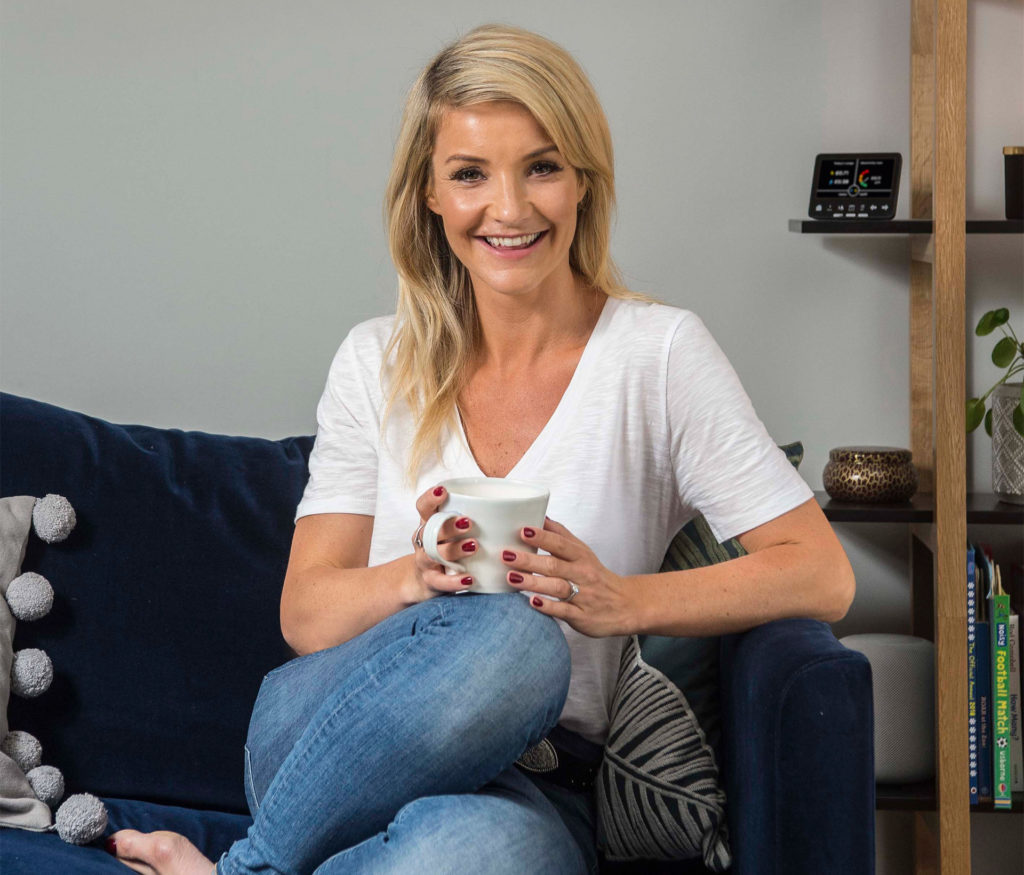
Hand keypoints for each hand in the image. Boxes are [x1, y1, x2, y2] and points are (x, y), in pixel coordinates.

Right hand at [409, 485, 476, 599]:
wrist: (424, 581)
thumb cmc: (446, 548)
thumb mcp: (452, 532)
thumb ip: (473, 518)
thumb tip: (516, 506)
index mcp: (430, 523)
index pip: (424, 507)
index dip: (430, 498)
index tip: (443, 491)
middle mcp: (425, 540)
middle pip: (431, 529)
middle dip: (449, 525)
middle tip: (469, 523)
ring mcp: (426, 561)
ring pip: (435, 554)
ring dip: (455, 549)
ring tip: (474, 546)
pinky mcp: (431, 581)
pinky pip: (440, 581)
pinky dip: (455, 581)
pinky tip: (469, 579)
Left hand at [502, 517, 636, 637]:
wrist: (626, 605)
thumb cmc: (597, 576)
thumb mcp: (583, 552)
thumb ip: (561, 535)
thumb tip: (540, 515)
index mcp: (581, 556)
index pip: (560, 543)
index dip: (542, 537)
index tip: (522, 531)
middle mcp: (582, 574)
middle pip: (554, 564)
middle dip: (529, 559)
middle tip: (506, 554)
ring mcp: (583, 596)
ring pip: (557, 587)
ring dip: (533, 581)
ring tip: (511, 577)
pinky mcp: (582, 616)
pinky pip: (564, 611)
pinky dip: (548, 606)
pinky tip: (532, 601)